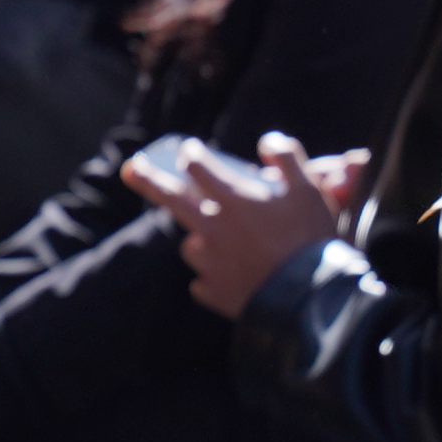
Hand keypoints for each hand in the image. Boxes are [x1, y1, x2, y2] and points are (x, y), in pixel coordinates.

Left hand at [167, 131, 363, 316]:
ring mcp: (209, 263)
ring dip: (201, 239)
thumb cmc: (311, 240)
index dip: (192, 155)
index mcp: (233, 200)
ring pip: (192, 245)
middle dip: (148, 180)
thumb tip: (267, 141)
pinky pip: (203, 281)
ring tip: (227, 245)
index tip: (190, 151)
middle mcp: (212, 228)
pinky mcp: (212, 293)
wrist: (309, 300)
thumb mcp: (309, 190)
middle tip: (130, 169)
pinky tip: (232, 278)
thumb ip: (286, 157)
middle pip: (172, 199)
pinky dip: (213, 277)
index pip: (198, 166)